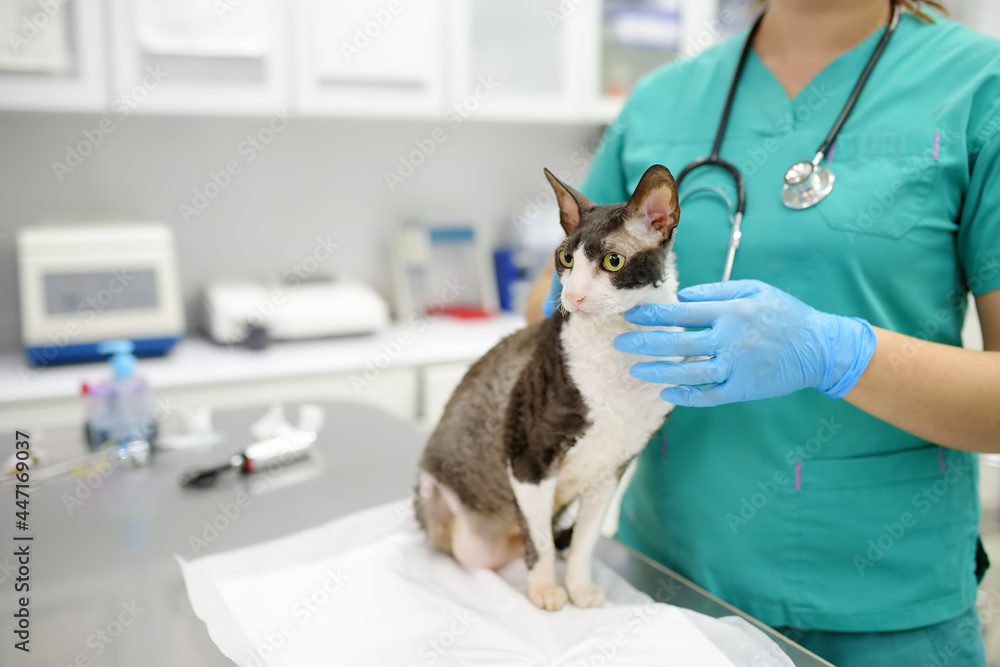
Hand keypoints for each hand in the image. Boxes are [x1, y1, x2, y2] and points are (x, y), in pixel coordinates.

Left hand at [612, 280, 876, 406]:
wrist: (819, 347)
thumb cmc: (784, 313)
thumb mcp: (754, 290)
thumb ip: (716, 291)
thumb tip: (682, 296)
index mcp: (731, 311)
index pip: (682, 313)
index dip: (654, 315)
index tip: (631, 316)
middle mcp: (730, 339)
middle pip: (678, 343)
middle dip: (645, 343)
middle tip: (620, 343)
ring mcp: (737, 367)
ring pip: (689, 372)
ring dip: (659, 372)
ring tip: (635, 370)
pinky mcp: (743, 389)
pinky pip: (709, 395)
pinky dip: (686, 395)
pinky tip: (666, 392)